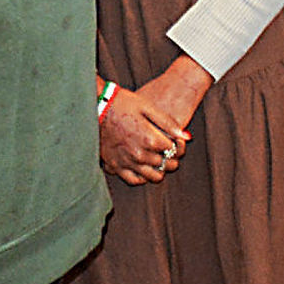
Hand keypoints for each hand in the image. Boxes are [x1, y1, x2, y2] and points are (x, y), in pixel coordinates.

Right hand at [99, 57, 208, 184]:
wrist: (96, 107)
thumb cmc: (123, 104)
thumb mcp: (148, 108)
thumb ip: (168, 123)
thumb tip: (187, 137)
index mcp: (150, 139)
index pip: (174, 150)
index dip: (178, 144)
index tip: (175, 140)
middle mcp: (139, 154)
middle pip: (166, 164)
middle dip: (172, 157)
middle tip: (169, 150)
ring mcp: (127, 162)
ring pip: (153, 176)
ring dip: (161, 170)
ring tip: (159, 160)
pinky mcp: (114, 166)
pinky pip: (133, 180)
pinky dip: (143, 177)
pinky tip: (145, 168)